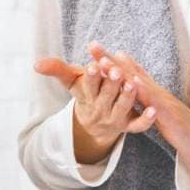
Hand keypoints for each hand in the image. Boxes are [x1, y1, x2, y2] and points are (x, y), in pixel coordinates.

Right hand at [34, 55, 155, 166]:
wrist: (95, 123)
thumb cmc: (86, 93)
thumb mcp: (71, 81)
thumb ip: (56, 69)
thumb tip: (36, 64)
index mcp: (87, 96)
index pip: (87, 86)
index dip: (90, 77)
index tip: (93, 65)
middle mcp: (100, 109)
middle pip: (105, 96)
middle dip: (110, 83)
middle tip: (115, 70)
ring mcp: (115, 119)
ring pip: (121, 109)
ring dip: (127, 97)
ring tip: (132, 83)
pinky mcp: (128, 126)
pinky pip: (138, 126)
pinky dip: (146, 119)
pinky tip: (154, 110)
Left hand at [87, 44, 189, 172]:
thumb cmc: (175, 122)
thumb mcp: (155, 105)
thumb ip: (143, 92)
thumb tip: (131, 78)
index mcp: (149, 90)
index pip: (127, 71)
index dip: (110, 59)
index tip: (93, 47)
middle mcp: (154, 90)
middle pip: (130, 71)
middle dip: (111, 58)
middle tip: (93, 46)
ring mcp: (161, 99)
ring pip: (139, 82)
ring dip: (122, 70)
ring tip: (106, 61)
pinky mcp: (167, 113)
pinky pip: (154, 101)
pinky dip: (144, 90)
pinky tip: (133, 82)